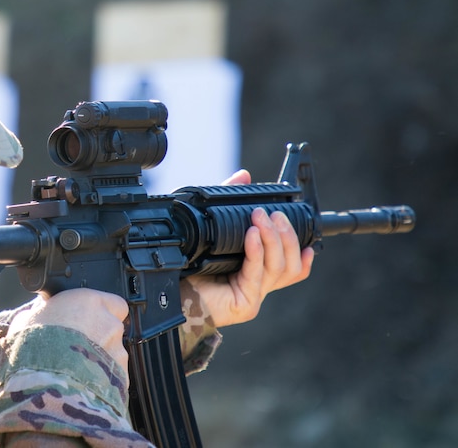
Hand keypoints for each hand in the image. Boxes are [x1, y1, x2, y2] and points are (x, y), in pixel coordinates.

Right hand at [8, 288, 128, 376]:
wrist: (45, 382)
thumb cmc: (33, 348)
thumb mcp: (25, 321)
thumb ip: (38, 313)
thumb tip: (36, 313)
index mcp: (88, 301)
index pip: (112, 302)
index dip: (102, 312)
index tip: (87, 320)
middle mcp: (108, 322)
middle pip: (113, 328)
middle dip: (101, 337)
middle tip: (78, 348)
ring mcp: (117, 350)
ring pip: (115, 353)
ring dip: (101, 360)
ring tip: (77, 371)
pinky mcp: (120, 376)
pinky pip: (114, 377)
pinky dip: (102, 381)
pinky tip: (84, 385)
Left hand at [185, 169, 313, 326]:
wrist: (172, 293)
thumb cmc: (190, 266)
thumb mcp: (214, 230)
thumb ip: (230, 204)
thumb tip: (244, 176)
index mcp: (255, 273)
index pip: (291, 267)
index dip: (302, 252)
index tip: (306, 233)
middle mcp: (258, 285)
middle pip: (290, 264)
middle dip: (286, 235)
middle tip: (273, 214)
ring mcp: (253, 295)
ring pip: (279, 268)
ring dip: (274, 239)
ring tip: (261, 219)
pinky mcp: (244, 303)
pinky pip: (256, 274)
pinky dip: (257, 252)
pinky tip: (252, 237)